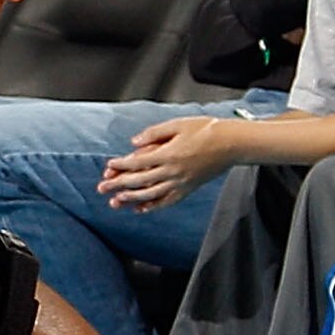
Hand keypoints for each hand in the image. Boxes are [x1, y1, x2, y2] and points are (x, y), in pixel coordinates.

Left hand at [99, 113, 238, 207]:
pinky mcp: (189, 188)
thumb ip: (153, 134)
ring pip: (151, 195)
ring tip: (115, 202)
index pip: (138, 162)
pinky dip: (153, 206)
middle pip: (140, 181)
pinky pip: (168, 201)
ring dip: (131, 199)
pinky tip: (141, 209)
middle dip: (118, 185)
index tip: (108, 166)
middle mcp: (173, 172)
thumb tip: (134, 143)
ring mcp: (181, 183)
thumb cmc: (206, 130)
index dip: (121, 165)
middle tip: (102, 188)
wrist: (232, 144)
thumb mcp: (177, 125)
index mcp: (169, 154)